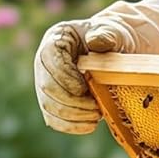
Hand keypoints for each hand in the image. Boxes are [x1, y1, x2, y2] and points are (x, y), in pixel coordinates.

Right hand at [34, 16, 131, 134]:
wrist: (114, 50)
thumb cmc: (112, 38)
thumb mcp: (113, 31)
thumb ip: (107, 34)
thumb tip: (96, 41)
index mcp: (56, 39)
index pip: (50, 61)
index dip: (65, 79)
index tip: (86, 89)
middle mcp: (44, 61)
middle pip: (47, 87)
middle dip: (71, 102)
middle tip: (96, 109)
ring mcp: (45, 81)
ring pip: (48, 106)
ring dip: (72, 116)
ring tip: (96, 117)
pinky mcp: (52, 99)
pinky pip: (53, 118)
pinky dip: (70, 125)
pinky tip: (89, 126)